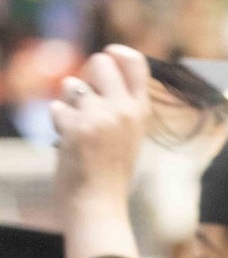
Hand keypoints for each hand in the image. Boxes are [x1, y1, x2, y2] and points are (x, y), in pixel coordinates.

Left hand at [50, 45, 150, 256]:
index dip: (118, 53)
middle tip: (86, 100)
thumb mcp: (128, 135)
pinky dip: (58, 123)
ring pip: (72, 84)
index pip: (136, 62)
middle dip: (86, 75)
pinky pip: (56, 107)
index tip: (109, 55)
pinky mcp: (76, 127)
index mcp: (141, 112)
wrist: (99, 204)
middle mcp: (124, 110)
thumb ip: (120, 105)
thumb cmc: (110, 172)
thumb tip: (97, 71)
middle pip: (100, 61)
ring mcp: (101, 117)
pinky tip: (69, 143)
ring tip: (79, 130)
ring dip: (69, 103)